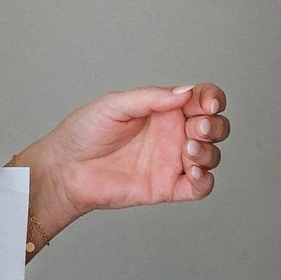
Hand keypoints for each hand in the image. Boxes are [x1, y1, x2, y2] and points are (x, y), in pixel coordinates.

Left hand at [14, 84, 229, 250]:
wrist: (65, 169)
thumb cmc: (83, 133)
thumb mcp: (115, 105)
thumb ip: (151, 98)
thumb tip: (185, 92)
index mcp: (163, 109)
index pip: (202, 99)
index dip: (213, 99)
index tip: (208, 104)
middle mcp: (172, 134)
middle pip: (214, 127)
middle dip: (215, 126)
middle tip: (198, 128)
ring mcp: (172, 161)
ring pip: (211, 155)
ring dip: (209, 151)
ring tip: (188, 149)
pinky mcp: (168, 188)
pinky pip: (200, 187)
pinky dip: (206, 180)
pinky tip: (194, 171)